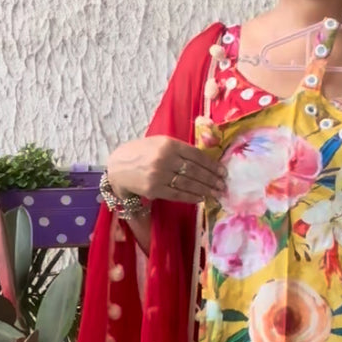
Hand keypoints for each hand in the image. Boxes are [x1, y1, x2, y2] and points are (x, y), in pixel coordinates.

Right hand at [106, 135, 225, 206]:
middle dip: (211, 179)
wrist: (118, 166)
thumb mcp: (160, 143)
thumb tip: (206, 160)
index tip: (222, 171)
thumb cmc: (142, 153)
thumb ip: (180, 149)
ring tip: (215, 193)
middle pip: (195, 171)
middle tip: (222, 185)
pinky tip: (201, 198)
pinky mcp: (154, 189)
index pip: (196, 155)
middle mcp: (165, 159)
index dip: (212, 165)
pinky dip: (191, 197)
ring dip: (204, 190)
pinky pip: (177, 194)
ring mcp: (159, 175)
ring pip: (188, 184)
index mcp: (169, 144)